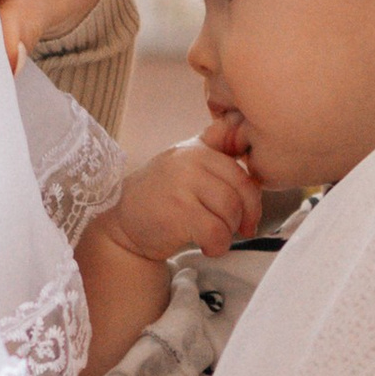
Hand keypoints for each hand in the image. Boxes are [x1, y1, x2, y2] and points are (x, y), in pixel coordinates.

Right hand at [103, 141, 261, 267]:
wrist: (122, 221)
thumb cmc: (159, 196)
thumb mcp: (185, 164)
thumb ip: (213, 147)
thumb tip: (241, 128)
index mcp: (197, 149)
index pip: (241, 173)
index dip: (252, 199)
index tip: (248, 215)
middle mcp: (190, 162)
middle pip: (240, 192)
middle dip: (244, 218)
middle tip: (238, 230)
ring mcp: (182, 185)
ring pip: (230, 212)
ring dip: (229, 233)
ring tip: (215, 237)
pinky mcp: (178, 212)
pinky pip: (216, 232)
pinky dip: (217, 246)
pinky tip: (206, 247)